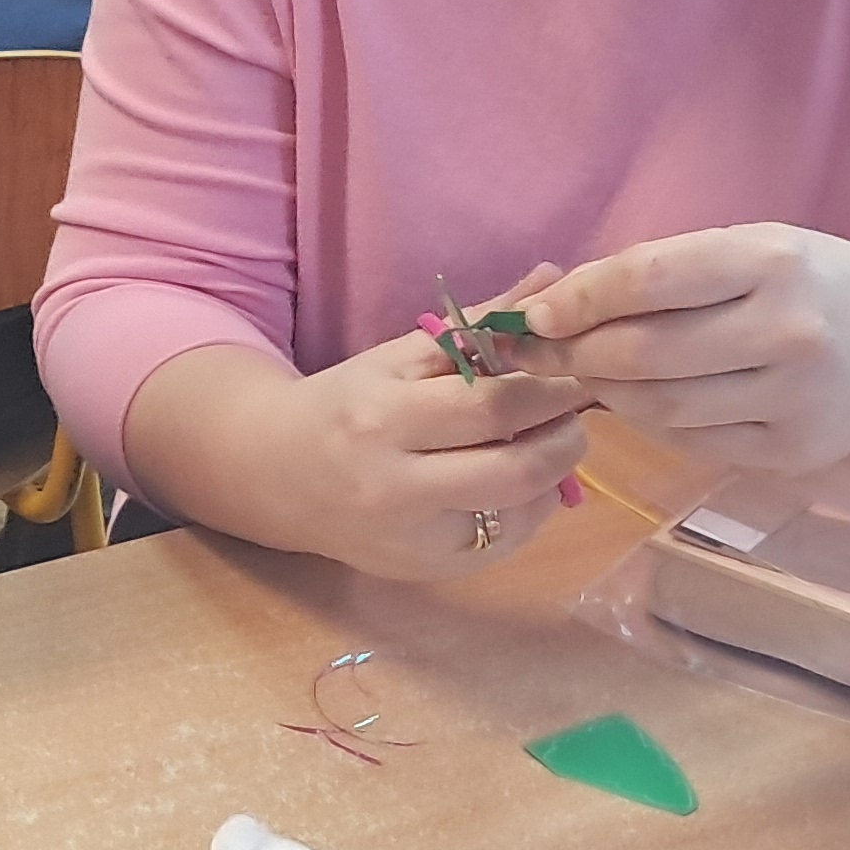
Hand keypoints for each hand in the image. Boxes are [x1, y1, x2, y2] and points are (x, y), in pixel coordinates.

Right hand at [274, 320, 592, 580]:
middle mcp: (395, 487)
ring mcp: (413, 539)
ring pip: (520, 512)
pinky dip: (526, 508)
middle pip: (516, 469)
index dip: (549, 389)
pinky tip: (513, 482)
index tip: (573, 372)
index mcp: (383, 419)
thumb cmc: (345, 404)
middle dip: (564, 438)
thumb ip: (479, 323)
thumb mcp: (400, 356)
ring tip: (546, 443)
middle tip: (573, 414)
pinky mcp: (427, 571)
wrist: (276, 475)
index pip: (492, 406)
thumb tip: (552, 278)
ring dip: (552, 474)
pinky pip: (505, 542)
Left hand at [520, 226, 849, 472]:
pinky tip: (642, 402)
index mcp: (773, 260)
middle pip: (644, 353)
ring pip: (661, 406)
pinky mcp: (794, 450)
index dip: (578, 300)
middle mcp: (790, 330)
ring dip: (605, 394)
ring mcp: (796, 398)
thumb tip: (555, 304)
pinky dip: (651, 423)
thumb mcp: (752, 252)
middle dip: (574, 355)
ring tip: (586, 377)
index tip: (535, 316)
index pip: (648, 279)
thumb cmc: (808, 287)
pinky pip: (692, 440)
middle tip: (537, 356)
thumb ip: (666, 272)